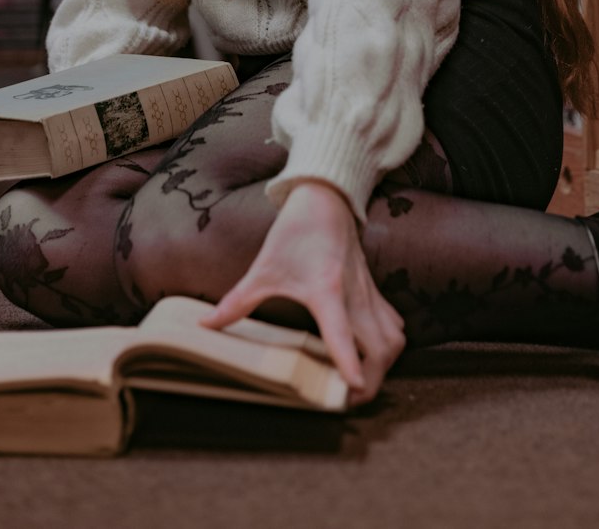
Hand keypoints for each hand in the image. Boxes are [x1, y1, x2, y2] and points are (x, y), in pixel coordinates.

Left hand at [201, 179, 405, 405]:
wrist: (327, 197)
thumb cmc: (296, 231)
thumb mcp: (264, 267)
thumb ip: (238, 300)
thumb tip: (205, 326)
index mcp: (325, 290)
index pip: (341, 332)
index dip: (348, 362)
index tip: (353, 389)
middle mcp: (354, 295)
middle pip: (379, 347)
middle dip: (370, 381)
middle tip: (347, 400)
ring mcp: (368, 293)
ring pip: (393, 339)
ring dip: (383, 366)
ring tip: (360, 382)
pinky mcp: (374, 290)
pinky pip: (394, 325)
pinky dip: (388, 346)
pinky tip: (370, 353)